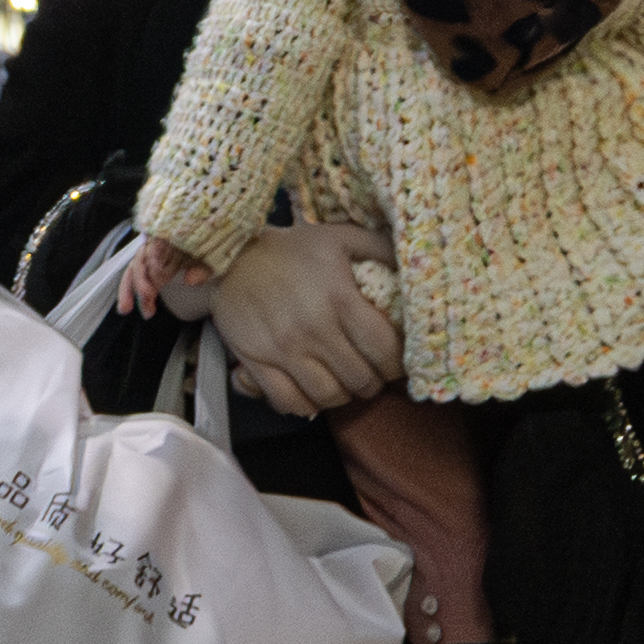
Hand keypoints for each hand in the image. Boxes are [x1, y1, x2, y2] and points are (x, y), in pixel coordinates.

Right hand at [197, 209, 407, 416]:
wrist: (230, 257)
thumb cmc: (290, 248)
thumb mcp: (340, 237)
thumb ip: (379, 251)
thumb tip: (412, 270)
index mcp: (340, 297)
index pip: (383, 350)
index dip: (396, 365)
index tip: (396, 364)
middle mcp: (314, 328)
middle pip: (359, 378)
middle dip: (372, 382)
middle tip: (372, 375)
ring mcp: (284, 348)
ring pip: (328, 395)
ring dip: (343, 396)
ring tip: (345, 385)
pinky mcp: (257, 362)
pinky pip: (288, 401)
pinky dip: (307, 405)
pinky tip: (314, 393)